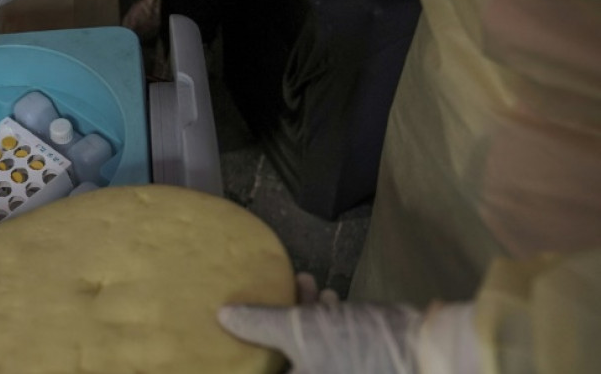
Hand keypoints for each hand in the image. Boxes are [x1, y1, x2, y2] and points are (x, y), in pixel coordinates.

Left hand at [217, 274, 478, 373]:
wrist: (425, 352)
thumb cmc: (356, 347)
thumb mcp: (300, 329)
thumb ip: (259, 324)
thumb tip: (223, 317)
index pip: (259, 370)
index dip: (245, 353)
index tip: (234, 328)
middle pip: (281, 358)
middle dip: (276, 323)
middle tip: (279, 290)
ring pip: (306, 349)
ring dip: (302, 314)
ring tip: (305, 284)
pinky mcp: (357, 366)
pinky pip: (328, 346)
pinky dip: (324, 321)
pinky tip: (327, 297)